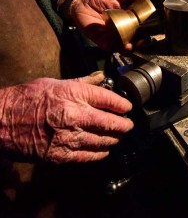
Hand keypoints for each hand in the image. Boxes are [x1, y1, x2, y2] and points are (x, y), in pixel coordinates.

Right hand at [0, 72, 132, 163]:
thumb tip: (101, 77)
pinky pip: (89, 156)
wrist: (0, 121)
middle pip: (112, 123)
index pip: (110, 100)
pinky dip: (100, 153)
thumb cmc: (26, 99)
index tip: (127, 108)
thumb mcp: (55, 83)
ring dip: (114, 139)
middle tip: (128, 125)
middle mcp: (76, 116)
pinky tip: (104, 149)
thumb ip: (82, 82)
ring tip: (118, 136)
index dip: (123, 105)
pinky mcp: (61, 154)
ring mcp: (69, 137)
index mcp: (75, 95)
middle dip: (124, 125)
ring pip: (103, 141)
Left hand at [69, 0, 150, 51]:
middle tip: (144, 41)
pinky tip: (123, 46)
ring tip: (133, 45)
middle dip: (141, 43)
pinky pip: (113, 48)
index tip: (152, 31)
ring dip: (131, 48)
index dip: (147, 32)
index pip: (141, 29)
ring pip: (126, 47)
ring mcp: (114, 38)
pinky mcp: (104, 42)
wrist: (82, 3)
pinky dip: (119, 48)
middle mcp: (123, 31)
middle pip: (135, 41)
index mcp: (128, 21)